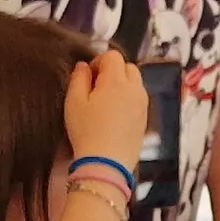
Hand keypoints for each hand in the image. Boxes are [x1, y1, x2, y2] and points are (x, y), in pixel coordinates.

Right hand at [66, 50, 148, 169]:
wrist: (106, 164)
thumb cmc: (86, 132)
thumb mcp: (74, 103)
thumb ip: (78, 78)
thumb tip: (84, 66)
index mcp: (116, 81)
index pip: (112, 56)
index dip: (98, 61)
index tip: (88, 76)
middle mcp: (135, 89)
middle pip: (128, 67)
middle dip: (113, 71)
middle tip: (96, 87)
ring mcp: (143, 105)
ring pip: (136, 83)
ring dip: (122, 84)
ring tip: (105, 102)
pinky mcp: (145, 119)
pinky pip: (138, 100)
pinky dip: (128, 99)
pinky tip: (114, 115)